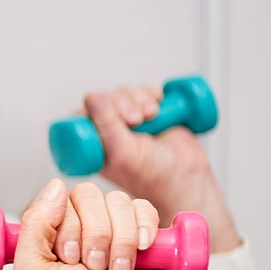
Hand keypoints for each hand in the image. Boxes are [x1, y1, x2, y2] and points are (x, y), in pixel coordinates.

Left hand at [11, 179, 176, 269]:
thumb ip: (31, 229)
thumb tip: (55, 186)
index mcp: (47, 229)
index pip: (55, 199)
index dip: (66, 229)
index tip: (69, 260)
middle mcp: (78, 221)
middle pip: (86, 195)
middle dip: (94, 236)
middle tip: (93, 267)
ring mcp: (111, 221)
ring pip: (116, 201)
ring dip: (119, 242)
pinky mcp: (141, 225)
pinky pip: (142, 207)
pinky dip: (142, 232)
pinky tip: (141, 254)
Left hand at [83, 84, 239, 251]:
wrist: (187, 178)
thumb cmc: (153, 176)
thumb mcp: (124, 152)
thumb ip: (106, 125)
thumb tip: (92, 98)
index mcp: (91, 145)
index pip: (83, 112)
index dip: (101, 108)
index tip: (121, 121)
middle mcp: (106, 133)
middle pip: (105, 98)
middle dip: (124, 102)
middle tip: (138, 121)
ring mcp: (127, 122)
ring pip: (123, 92)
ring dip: (139, 98)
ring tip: (152, 116)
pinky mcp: (147, 113)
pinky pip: (143, 91)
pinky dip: (151, 94)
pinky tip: (159, 108)